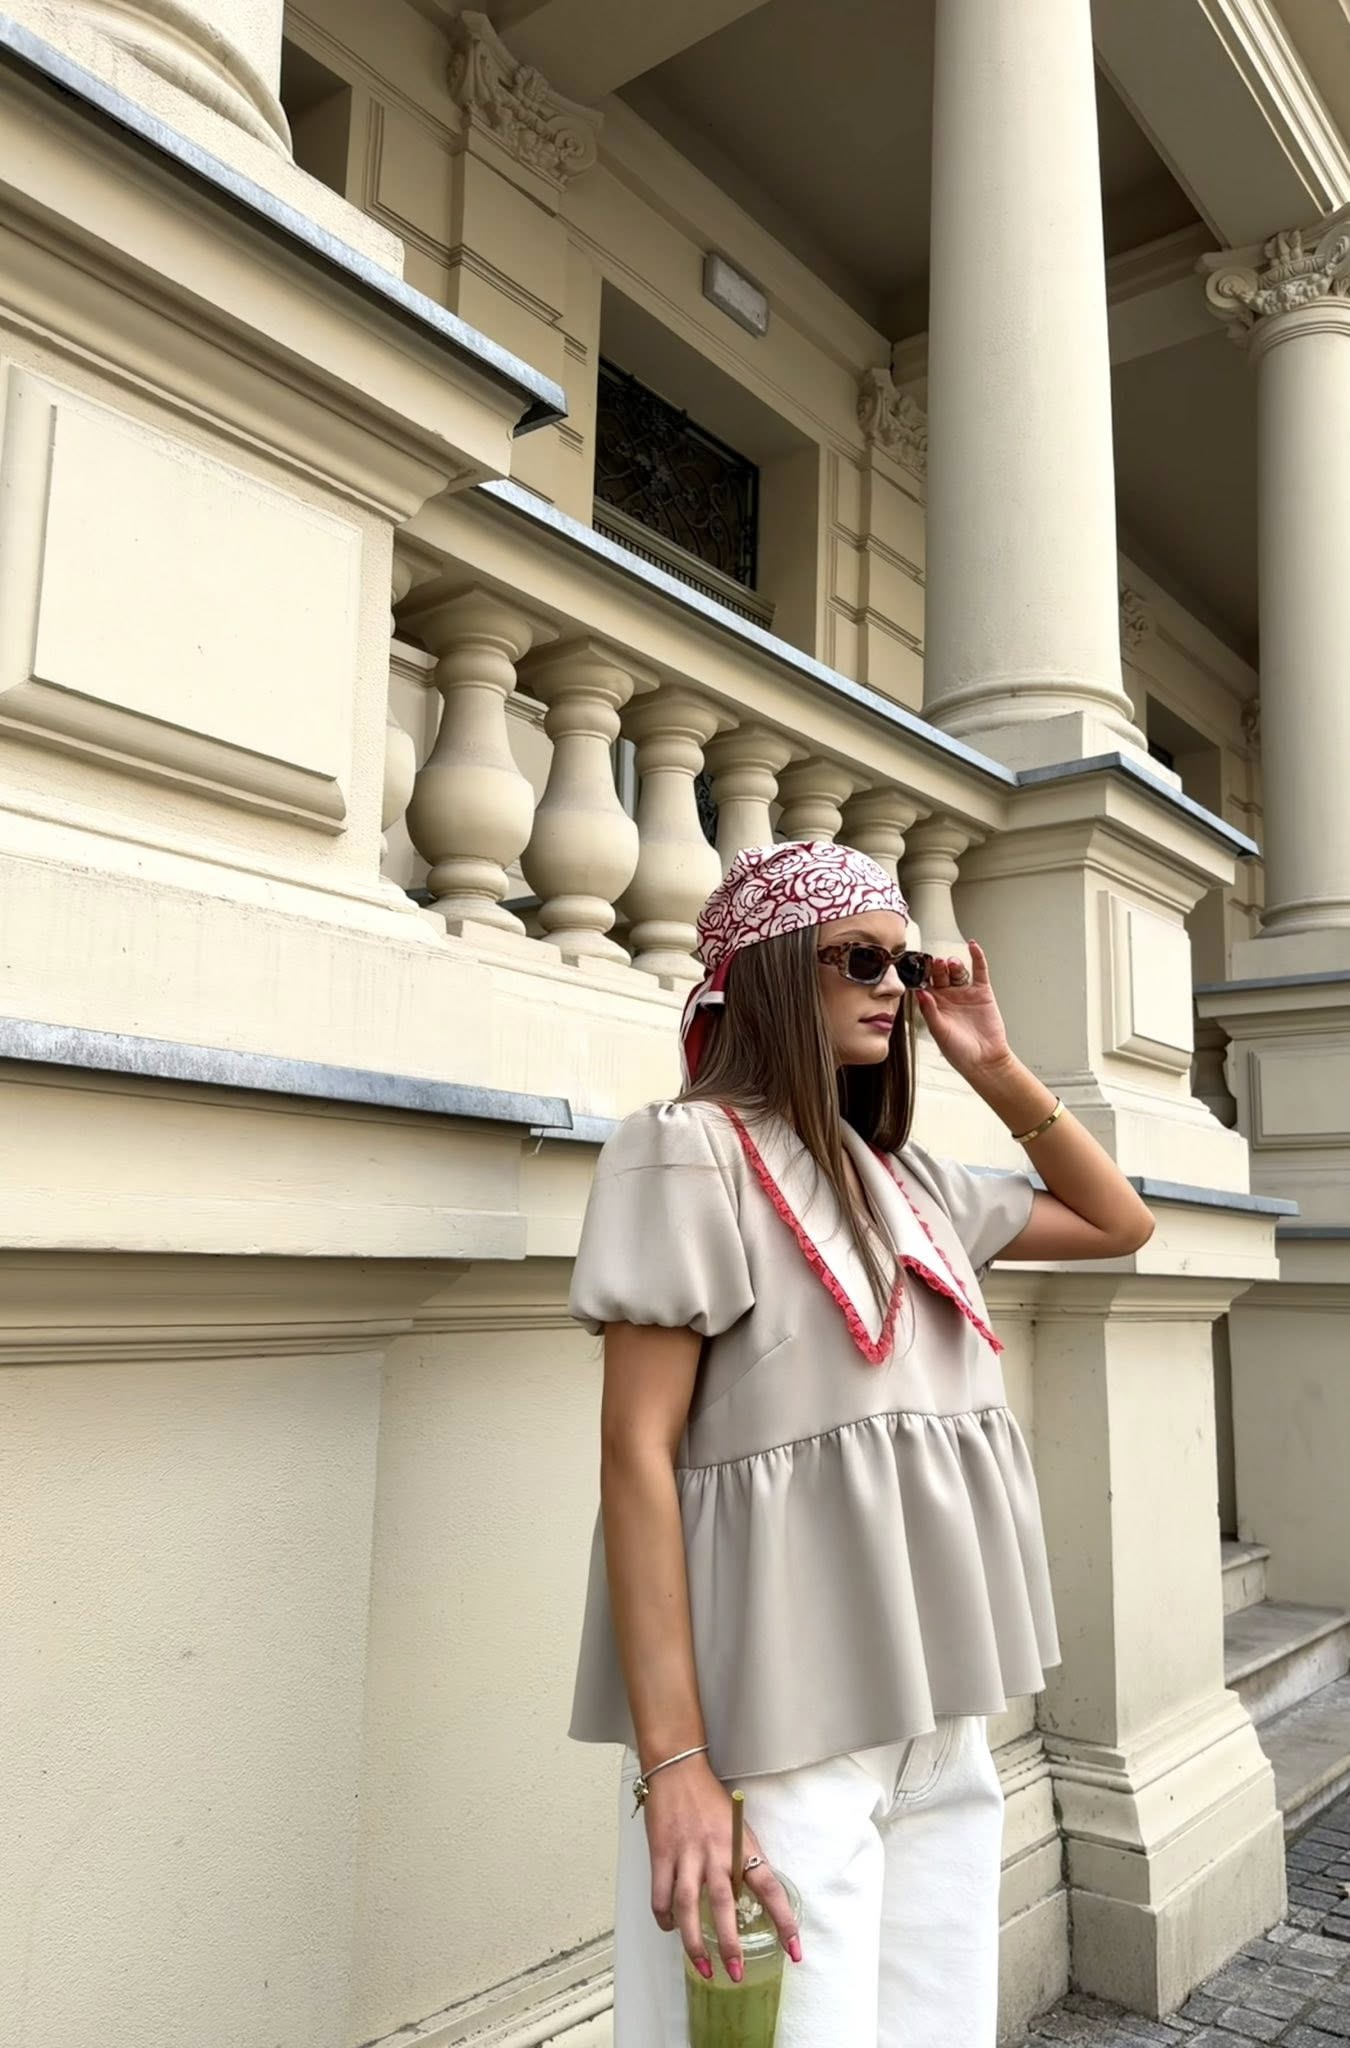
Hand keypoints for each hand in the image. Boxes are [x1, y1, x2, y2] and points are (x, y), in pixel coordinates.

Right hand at [644, 1758, 800, 1979]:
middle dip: (730, 1944)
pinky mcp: (661, 1855)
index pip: (770, 1887)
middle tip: (735, 1973)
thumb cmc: (710, 1800)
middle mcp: (715, 1852)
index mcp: (741, 1845)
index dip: (784, 1921)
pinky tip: (670, 1929)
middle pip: (723, 1905)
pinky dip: (665, 1918)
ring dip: (694, 1943)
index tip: (794, 1950)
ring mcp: (686, 1854)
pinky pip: (661, 1896)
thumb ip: (742, 1860)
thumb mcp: (739, 1827)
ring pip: (688, 1907)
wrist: (678, 1771)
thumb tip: (747, 1898)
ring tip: (703, 1967)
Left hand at [915, 942, 1012, 1082]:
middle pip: (939, 974)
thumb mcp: (939, 1032)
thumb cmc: (959, 1052)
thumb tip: (919, 993)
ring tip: (950, 964)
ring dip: (953, 964)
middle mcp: (948, 997)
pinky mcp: (982, 992)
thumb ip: (929, 1011)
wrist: (985, 1060)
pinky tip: (973, 946)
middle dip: (936, 967)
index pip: (924, 984)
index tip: (913, 966)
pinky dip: (977, 957)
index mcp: (933, 1005)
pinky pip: (979, 971)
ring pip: (957, 971)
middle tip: (934, 963)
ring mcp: (965, 993)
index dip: (919, 975)